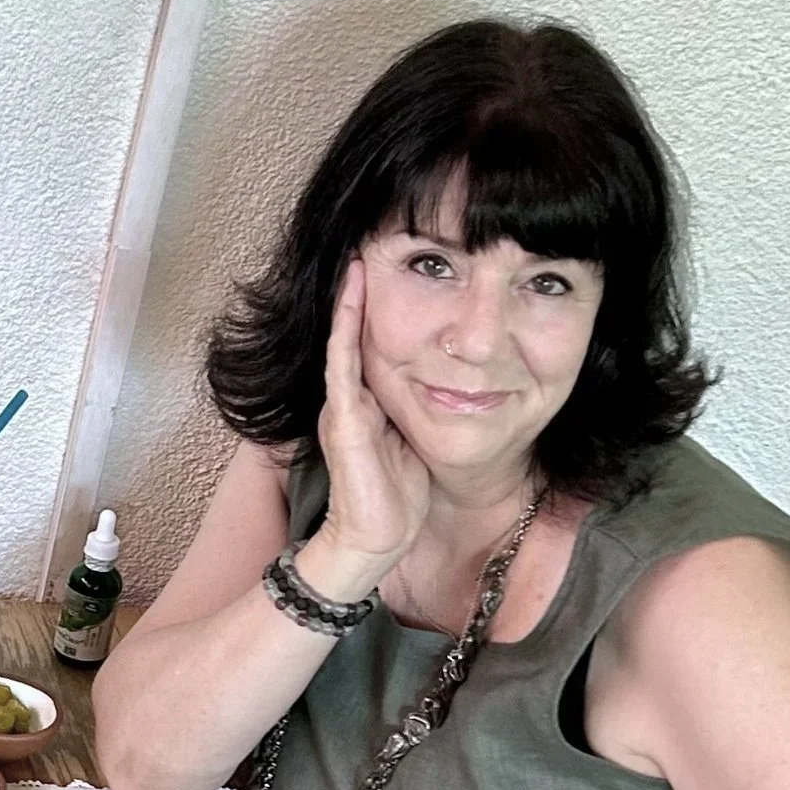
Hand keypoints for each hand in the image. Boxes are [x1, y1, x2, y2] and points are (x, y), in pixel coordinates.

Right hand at [310, 259, 429, 585]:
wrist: (374, 541)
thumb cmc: (396, 501)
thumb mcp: (413, 444)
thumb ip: (417, 415)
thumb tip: (447, 391)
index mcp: (365, 405)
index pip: (368, 346)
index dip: (372, 310)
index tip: (384, 272)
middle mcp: (349, 399)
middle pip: (353, 336)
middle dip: (357, 295)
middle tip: (367, 247)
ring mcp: (342, 407)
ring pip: (344, 341)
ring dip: (348, 300)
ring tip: (356, 260)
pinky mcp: (344, 418)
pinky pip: (342, 363)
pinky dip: (346, 327)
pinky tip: (351, 298)